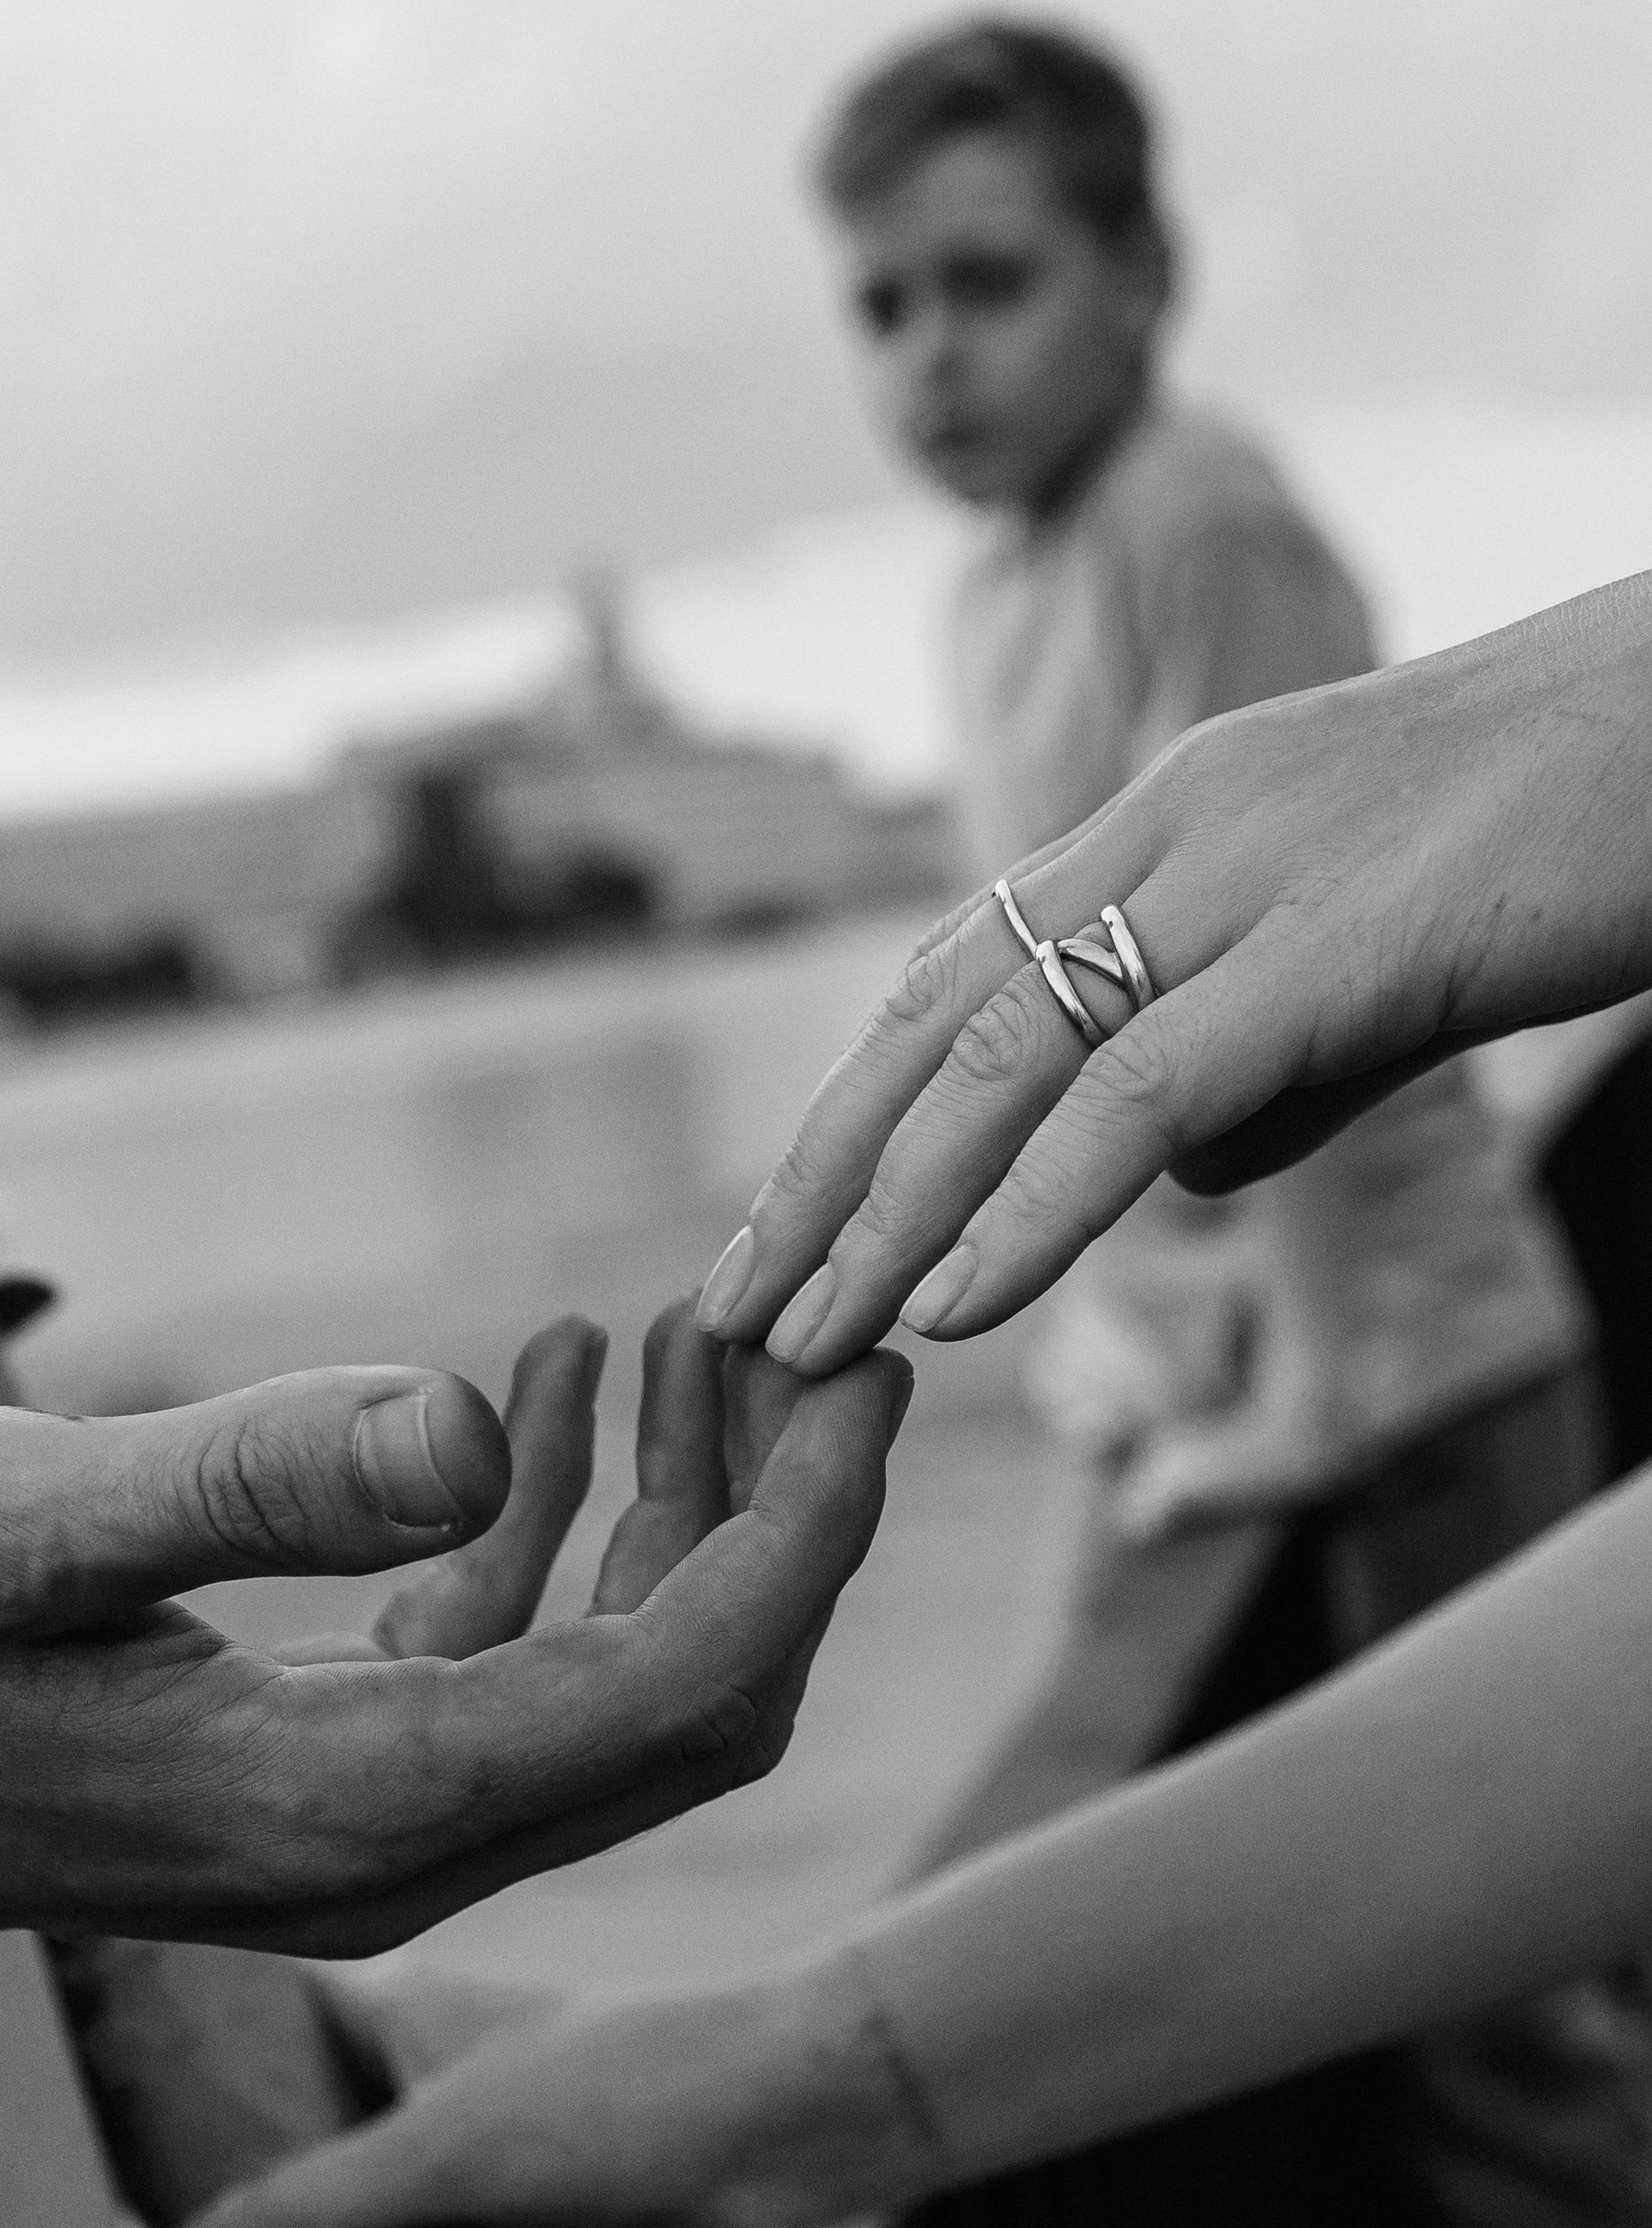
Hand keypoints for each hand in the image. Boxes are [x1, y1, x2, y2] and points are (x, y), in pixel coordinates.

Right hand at [0, 1307, 906, 1951]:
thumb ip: (250, 1478)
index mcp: (340, 1805)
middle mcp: (383, 1847)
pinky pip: (503, 1662)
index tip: (870, 1374)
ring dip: (680, 1514)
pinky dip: (555, 1528)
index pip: (666, 1690)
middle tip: (832, 1336)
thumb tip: (484, 1420)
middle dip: (782, 1525)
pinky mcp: (316, 1776)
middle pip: (684, 1704)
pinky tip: (554, 1386)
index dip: (799, 1538)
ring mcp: (357, 1825)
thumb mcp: (10, 1523)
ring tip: (698, 1330)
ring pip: (608, 1685)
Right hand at [164, 1957, 921, 2227]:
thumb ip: (309, 2209)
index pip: (252, 2036)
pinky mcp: (527, 2222)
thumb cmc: (627, 2094)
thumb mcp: (446, 2150)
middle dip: (234, 2216)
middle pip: (293, 2142)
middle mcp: (425, 2070)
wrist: (788, 2129)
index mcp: (395, 2006)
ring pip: (358, 2220)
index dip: (180, 2094)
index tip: (106, 2172)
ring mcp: (476, 2150)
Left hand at [692, 574, 1651, 1374]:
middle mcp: (1176, 827)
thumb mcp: (1386, 954)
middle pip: (937, 1018)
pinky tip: (951, 1307)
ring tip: (804, 1341)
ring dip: (887, 1219)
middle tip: (733, 1308)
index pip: (960, 970)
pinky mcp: (1337, 944)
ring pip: (1004, 1062)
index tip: (784, 1224)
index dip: (855, 1107)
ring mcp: (1249, 877)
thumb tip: (1183, 1176)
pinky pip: (1139, 1092)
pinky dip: (1029, 1210)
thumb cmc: (1582, 828)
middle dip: (821, 1177)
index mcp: (1176, 813)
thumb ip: (1273, 1059)